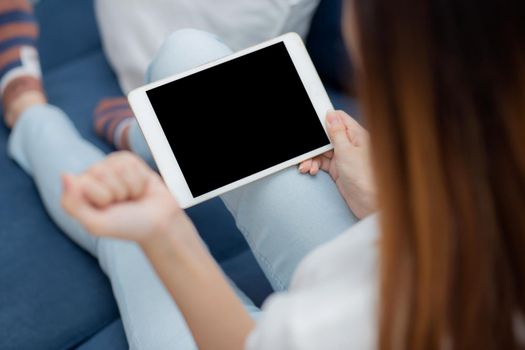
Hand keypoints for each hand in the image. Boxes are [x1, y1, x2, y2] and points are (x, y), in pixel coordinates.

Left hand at [61, 151, 189, 243]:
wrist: (159, 223)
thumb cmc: (126, 226)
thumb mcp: (96, 224)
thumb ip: (74, 204)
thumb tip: (65, 174)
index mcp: (78, 192)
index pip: (82, 182)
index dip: (100, 198)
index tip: (108, 210)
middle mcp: (92, 177)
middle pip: (100, 171)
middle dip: (116, 192)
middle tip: (122, 204)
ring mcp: (110, 167)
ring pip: (117, 167)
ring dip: (129, 187)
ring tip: (131, 197)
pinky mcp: (128, 161)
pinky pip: (131, 163)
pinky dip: (139, 180)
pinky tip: (139, 189)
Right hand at [299, 111, 375, 218]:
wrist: (370, 203)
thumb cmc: (365, 177)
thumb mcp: (346, 151)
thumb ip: (337, 133)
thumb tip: (331, 115)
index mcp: (357, 135)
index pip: (340, 119)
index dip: (325, 118)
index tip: (311, 120)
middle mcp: (351, 144)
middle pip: (327, 136)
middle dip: (314, 143)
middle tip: (304, 150)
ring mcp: (344, 157)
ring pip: (322, 151)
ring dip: (311, 157)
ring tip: (305, 167)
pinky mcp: (339, 170)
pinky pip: (323, 163)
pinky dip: (314, 165)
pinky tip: (310, 170)